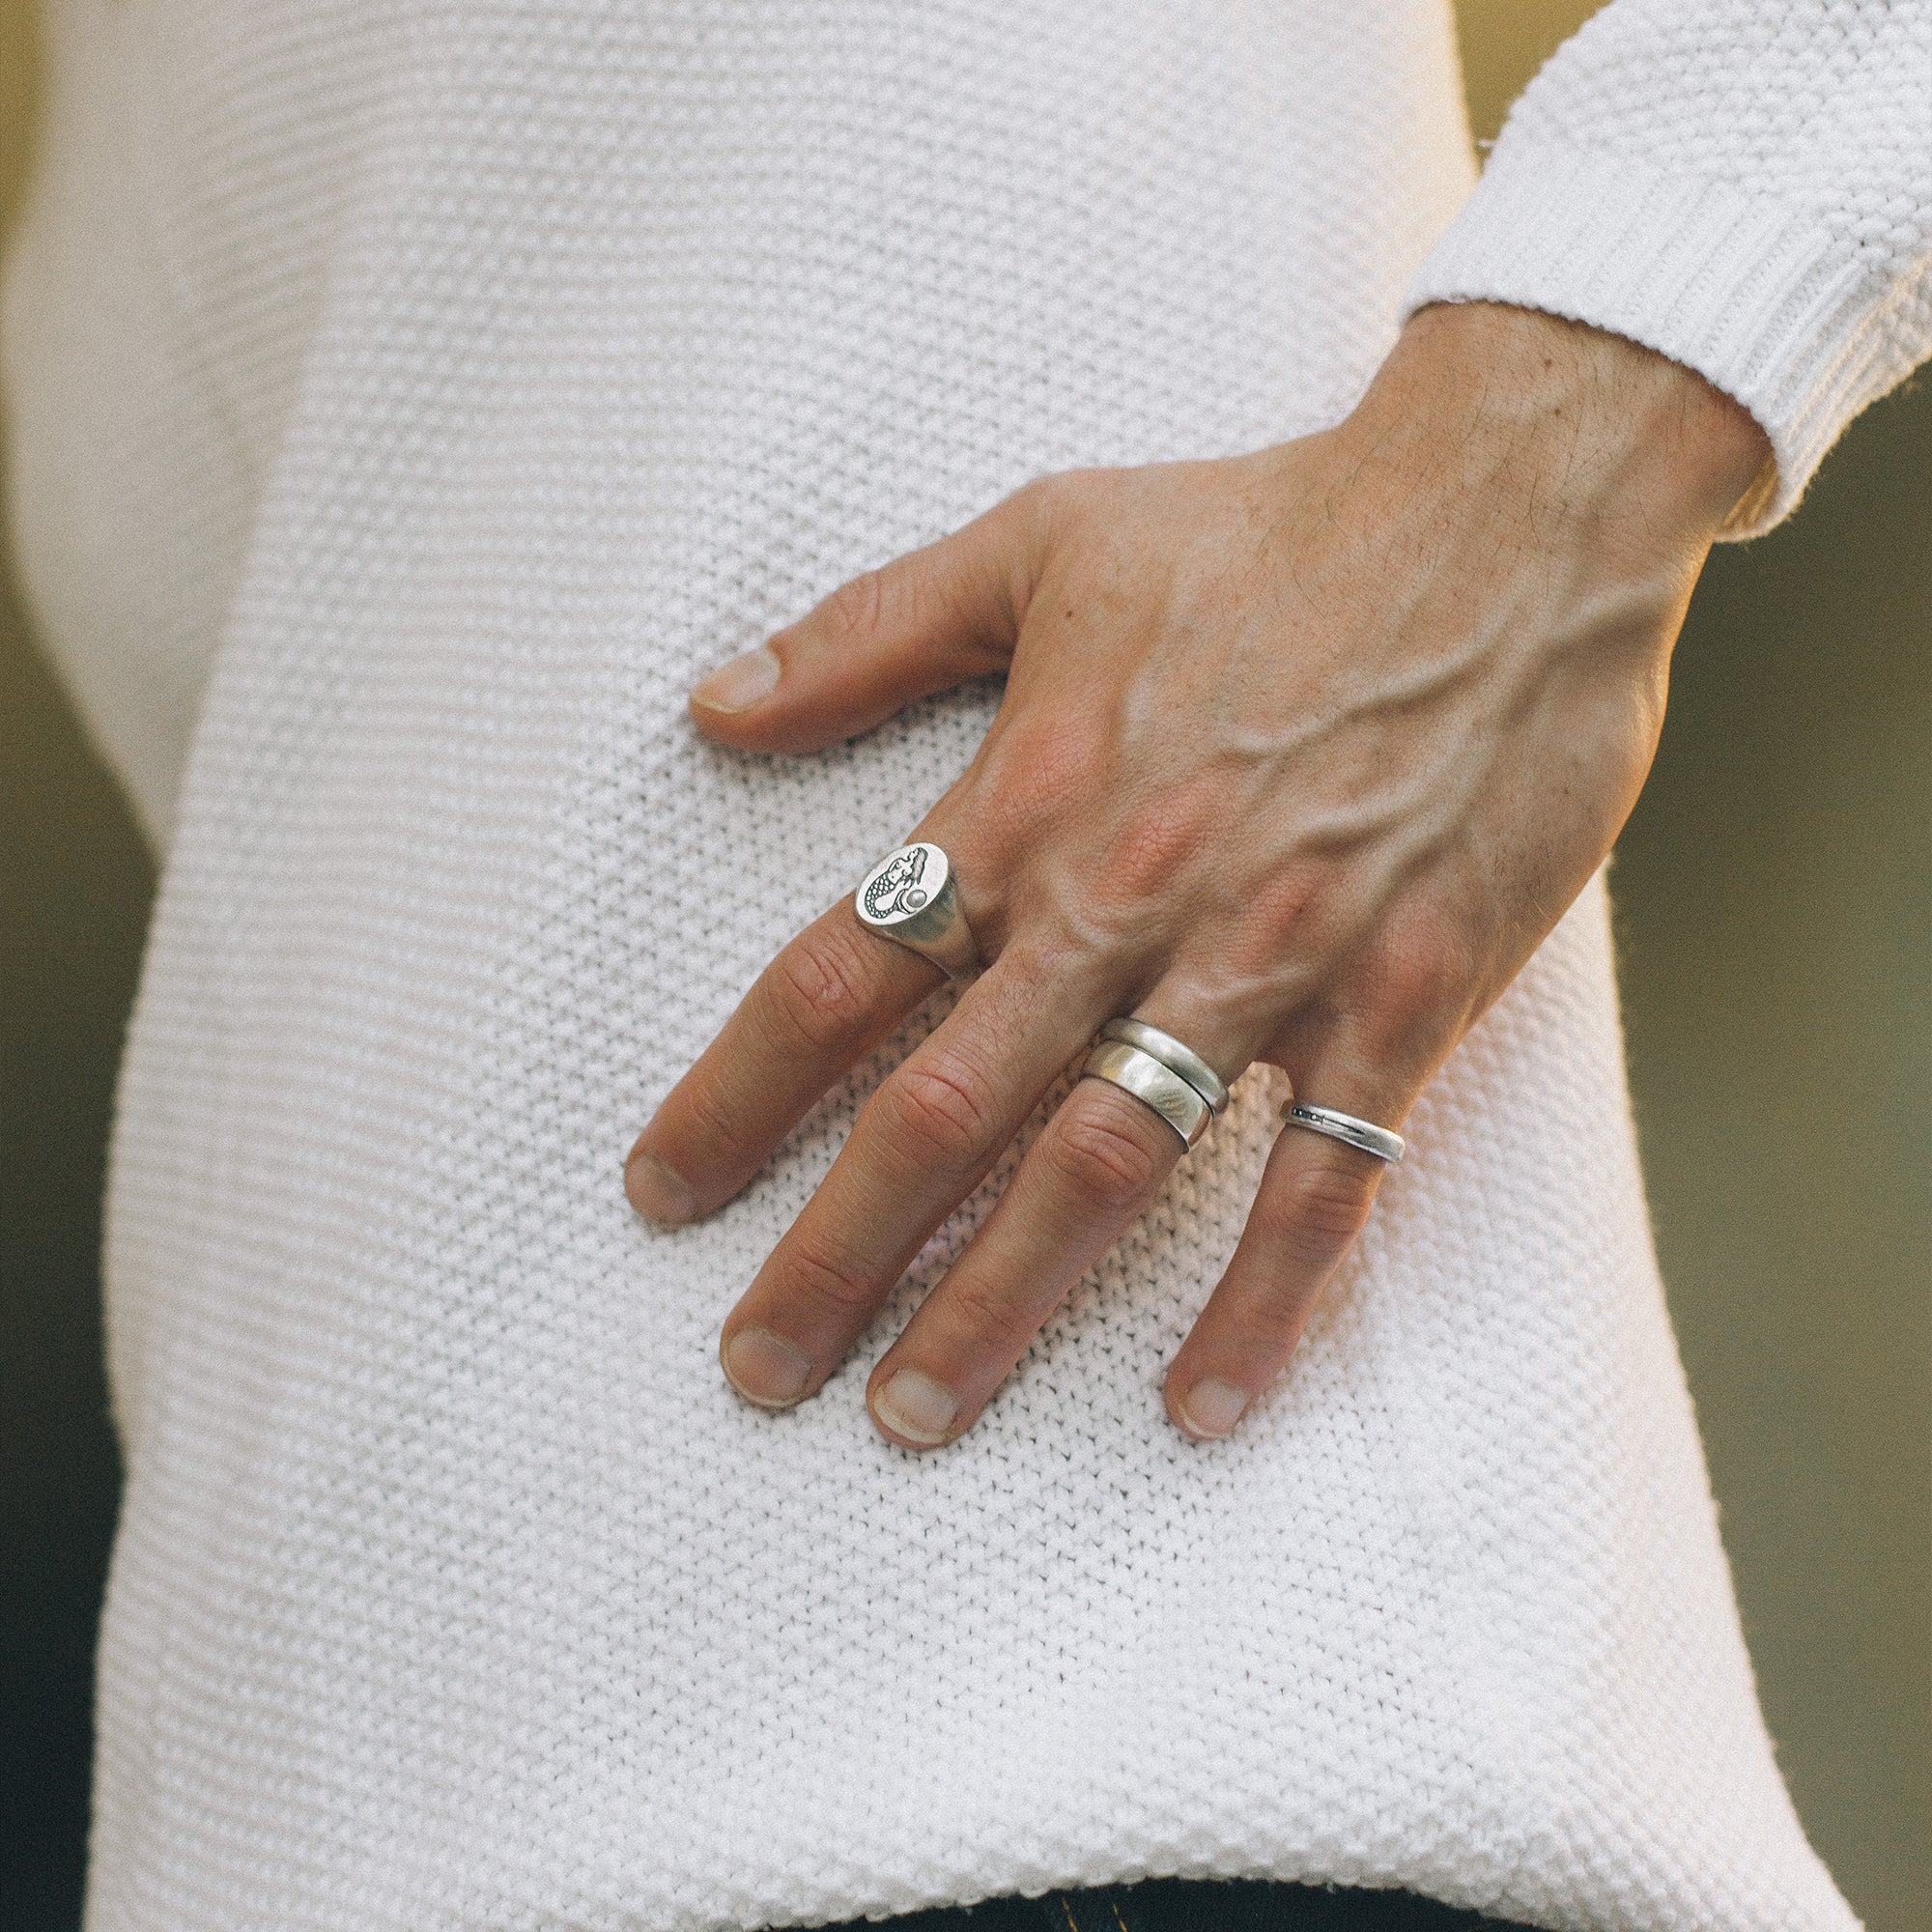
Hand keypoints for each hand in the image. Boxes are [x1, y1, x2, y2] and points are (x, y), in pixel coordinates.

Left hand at [625, 302, 1769, 1448]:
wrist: (1507, 517)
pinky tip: (1198, 1405)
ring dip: (1000, 1302)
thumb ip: (867, 632)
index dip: (734, 1096)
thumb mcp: (1041, 540)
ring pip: (1105, 1166)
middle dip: (836, 1252)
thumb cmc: (1265, 525)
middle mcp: (1125, 902)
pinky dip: (1261, 1301)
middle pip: (942, 1108)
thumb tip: (714, 707)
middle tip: (756, 1367)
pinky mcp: (1399, 998)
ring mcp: (1266, 962)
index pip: (837, 978)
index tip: (661, 1193)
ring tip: (913, 1415)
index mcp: (1027, 799)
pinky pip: (1323, 1181)